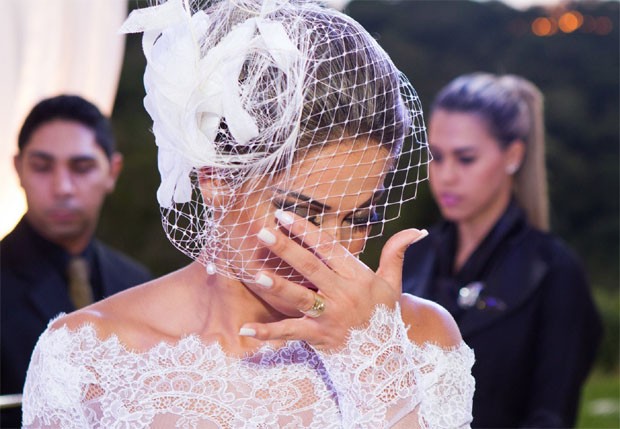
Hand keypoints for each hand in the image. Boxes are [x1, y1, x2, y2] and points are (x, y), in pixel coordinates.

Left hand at [239, 209, 426, 350]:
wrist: (384, 356)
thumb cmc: (384, 314)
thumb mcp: (393, 282)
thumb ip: (397, 253)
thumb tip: (417, 230)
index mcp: (356, 276)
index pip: (328, 247)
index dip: (306, 230)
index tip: (284, 215)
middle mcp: (342, 293)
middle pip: (310, 267)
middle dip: (286, 248)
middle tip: (263, 232)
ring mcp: (329, 315)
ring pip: (300, 298)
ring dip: (277, 286)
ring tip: (256, 274)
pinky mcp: (318, 336)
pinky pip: (290, 333)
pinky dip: (268, 332)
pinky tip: (246, 329)